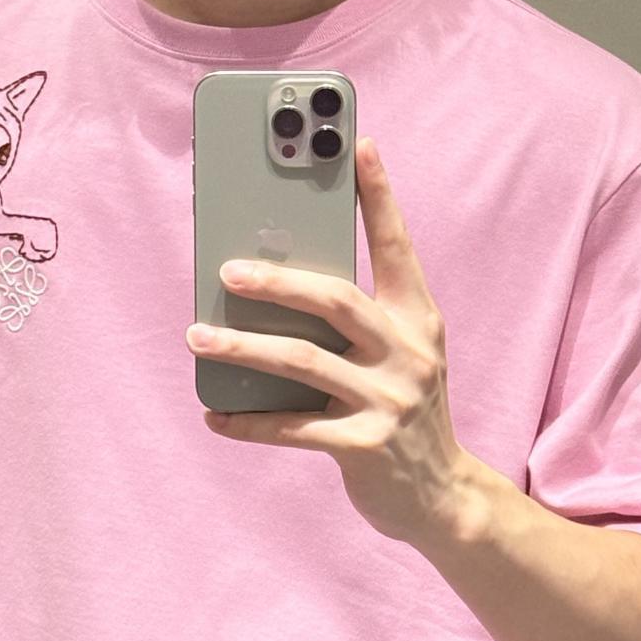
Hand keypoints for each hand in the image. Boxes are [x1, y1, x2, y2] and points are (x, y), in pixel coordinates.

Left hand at [186, 136, 468, 549]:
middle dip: (277, 280)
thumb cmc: (406, 416)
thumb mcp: (401, 359)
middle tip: (226, 271)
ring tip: (198, 337)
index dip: (379, 196)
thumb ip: (361, 323)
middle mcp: (409, 353)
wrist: (443, 497)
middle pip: (336, 299)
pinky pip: (292, 428)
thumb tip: (280, 286)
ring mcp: (388, 401)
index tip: (358, 143)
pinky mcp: (364, 447)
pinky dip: (248, 422)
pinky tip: (215, 414)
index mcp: (420, 321)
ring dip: (244, 347)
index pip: (398, 248)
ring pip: (303, 361)